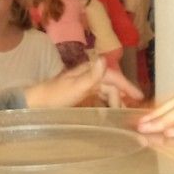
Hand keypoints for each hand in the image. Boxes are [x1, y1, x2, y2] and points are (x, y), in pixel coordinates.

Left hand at [24, 58, 142, 110]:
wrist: (34, 105)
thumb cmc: (54, 96)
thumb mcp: (75, 87)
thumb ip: (91, 76)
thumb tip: (104, 59)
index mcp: (88, 71)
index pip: (113, 76)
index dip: (127, 85)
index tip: (139, 97)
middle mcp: (87, 76)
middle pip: (110, 85)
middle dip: (122, 96)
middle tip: (131, 111)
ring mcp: (83, 86)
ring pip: (105, 92)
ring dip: (114, 101)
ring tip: (122, 114)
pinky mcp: (78, 96)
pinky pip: (97, 99)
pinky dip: (105, 104)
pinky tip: (108, 113)